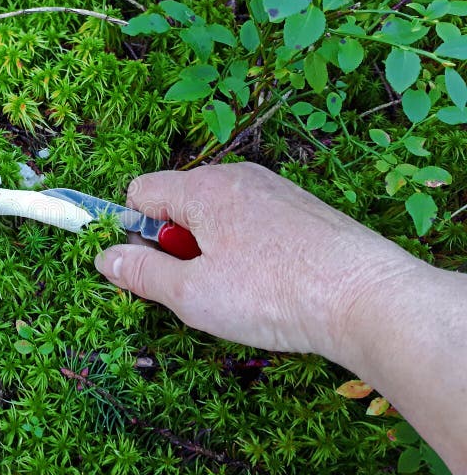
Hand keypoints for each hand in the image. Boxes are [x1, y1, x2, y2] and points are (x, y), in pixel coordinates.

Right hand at [94, 162, 422, 359]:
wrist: (368, 298)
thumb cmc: (273, 294)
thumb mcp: (192, 294)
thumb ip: (141, 274)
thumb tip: (105, 259)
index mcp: (204, 188)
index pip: (140, 192)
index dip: (133, 232)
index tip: (149, 268)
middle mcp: (238, 176)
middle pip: (179, 201)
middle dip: (176, 243)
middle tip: (197, 286)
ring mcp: (274, 189)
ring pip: (217, 214)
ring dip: (210, 248)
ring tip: (238, 290)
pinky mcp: (300, 208)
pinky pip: (251, 220)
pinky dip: (245, 248)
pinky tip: (269, 283)